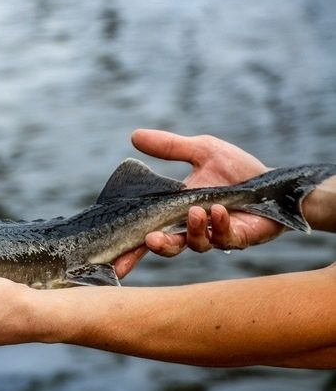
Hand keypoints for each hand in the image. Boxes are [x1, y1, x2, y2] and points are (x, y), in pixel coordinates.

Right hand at [114, 129, 285, 277]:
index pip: (149, 232)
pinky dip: (218, 225)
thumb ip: (169, 146)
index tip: (113, 255)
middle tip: (149, 239)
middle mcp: (192, 229)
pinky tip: (218, 210)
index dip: (131, 247)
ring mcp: (214, 237)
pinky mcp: (237, 239)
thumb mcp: (201, 151)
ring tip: (196, 211)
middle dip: (156, 246)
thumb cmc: (238, 170)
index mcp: (177, 213)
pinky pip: (223, 239)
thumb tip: (134, 135)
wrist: (276, 183)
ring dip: (192, 229)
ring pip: (193, 244)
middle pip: (166, 247)